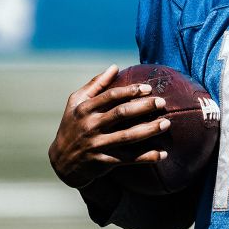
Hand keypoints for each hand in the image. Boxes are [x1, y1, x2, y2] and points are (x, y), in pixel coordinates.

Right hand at [48, 64, 169, 188]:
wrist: (62, 162)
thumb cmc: (73, 125)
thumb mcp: (76, 103)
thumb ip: (95, 84)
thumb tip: (115, 67)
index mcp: (85, 109)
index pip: (111, 96)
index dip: (130, 91)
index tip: (148, 88)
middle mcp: (91, 126)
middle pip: (121, 114)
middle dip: (144, 107)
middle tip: (162, 102)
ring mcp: (98, 145)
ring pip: (127, 137)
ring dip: (149, 130)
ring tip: (166, 123)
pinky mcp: (104, 161)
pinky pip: (129, 159)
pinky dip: (146, 157)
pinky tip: (163, 154)